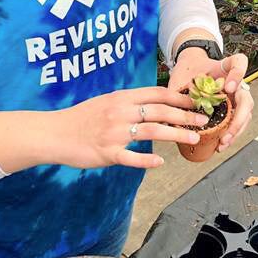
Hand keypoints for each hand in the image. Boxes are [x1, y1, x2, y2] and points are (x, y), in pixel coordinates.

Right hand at [0, 87, 210, 173]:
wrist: (54, 133)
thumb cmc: (81, 118)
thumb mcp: (106, 102)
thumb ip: (129, 103)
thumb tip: (154, 105)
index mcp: (121, 98)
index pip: (156, 94)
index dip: (179, 98)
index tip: (196, 103)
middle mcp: (119, 112)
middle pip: (159, 112)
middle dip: (185, 116)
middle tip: (203, 121)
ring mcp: (114, 133)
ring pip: (152, 132)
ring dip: (176, 135)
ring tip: (194, 139)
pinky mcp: (107, 153)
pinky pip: (131, 158)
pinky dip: (147, 161)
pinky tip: (161, 163)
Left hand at [168, 49, 253, 152]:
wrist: (188, 73)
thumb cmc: (187, 71)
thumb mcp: (182, 75)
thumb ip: (181, 88)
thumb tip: (171, 113)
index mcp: (224, 68)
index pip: (240, 63)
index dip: (238, 75)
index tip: (228, 88)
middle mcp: (235, 83)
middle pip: (246, 98)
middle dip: (239, 117)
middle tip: (227, 129)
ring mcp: (235, 98)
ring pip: (245, 114)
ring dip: (236, 131)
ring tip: (223, 142)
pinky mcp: (231, 110)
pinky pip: (237, 124)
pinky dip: (231, 135)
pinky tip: (221, 144)